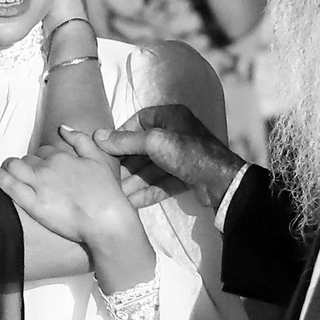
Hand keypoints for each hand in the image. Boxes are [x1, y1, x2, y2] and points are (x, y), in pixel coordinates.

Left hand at [0, 128, 143, 247]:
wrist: (107, 220)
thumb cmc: (107, 193)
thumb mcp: (99, 159)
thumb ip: (80, 140)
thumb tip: (62, 127)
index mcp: (62, 156)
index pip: (44, 151)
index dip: (42, 160)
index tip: (44, 170)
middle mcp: (48, 168)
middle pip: (27, 159)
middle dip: (26, 165)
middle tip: (29, 178)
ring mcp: (39, 185)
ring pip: (14, 167)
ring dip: (8, 168)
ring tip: (6, 173)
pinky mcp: (33, 204)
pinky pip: (9, 186)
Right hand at [91, 102, 242, 210]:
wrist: (222, 181)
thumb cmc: (188, 153)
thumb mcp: (153, 142)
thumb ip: (125, 141)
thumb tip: (97, 136)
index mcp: (170, 116)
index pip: (139, 121)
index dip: (122, 135)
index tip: (106, 149)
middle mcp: (176, 133)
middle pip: (143, 148)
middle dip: (126, 164)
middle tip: (107, 177)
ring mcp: (181, 157)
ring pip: (151, 168)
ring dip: (134, 181)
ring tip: (116, 194)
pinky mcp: (185, 176)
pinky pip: (161, 182)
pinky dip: (147, 191)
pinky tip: (131, 202)